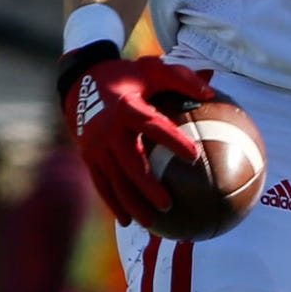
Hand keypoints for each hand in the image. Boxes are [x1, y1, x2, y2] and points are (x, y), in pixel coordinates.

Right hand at [63, 54, 212, 225]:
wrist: (79, 81)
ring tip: (152, 222)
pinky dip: (113, 203)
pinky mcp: (87, 156)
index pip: (153, 126)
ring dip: (131, 203)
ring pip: (113, 180)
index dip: (172, 140)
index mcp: (126, 108)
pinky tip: (127, 221)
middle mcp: (107, 130)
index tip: (194, 155)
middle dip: (148, 187)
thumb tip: (211, 95)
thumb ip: (181, 79)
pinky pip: (101, 183)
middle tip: (169, 204)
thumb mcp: (152, 69)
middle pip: (129, 164)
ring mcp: (94, 146)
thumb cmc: (125, 76)